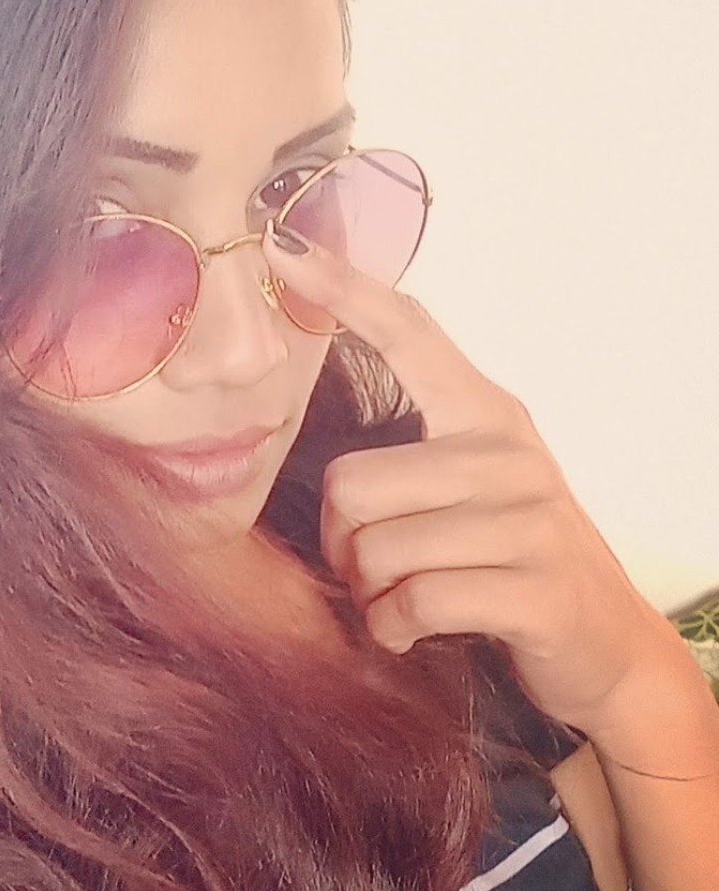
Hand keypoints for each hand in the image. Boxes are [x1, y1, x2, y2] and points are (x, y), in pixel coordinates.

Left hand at [263, 225, 671, 734]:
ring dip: (370, 598)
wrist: (606, 645)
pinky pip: (413, 605)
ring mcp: (528, 521)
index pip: (410, 333)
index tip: (285, 245)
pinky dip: (394, 631)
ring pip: (377, 553)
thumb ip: (419, 446)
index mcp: (488, 415)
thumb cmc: (515, 562)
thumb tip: (333, 426)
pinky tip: (411, 634)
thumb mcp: (478, 484)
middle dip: (341, 547)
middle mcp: (509, 454)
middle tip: (370, 573)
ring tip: (399, 604)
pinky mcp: (535, 591)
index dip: (345, 289)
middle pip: (351, 484)